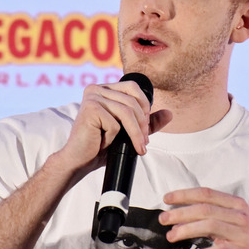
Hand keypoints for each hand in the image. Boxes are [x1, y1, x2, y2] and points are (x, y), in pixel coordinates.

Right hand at [56, 81, 172, 174]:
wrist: (79, 161)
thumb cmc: (101, 146)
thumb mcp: (128, 132)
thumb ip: (147, 122)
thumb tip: (170, 113)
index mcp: (104, 89)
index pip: (133, 87)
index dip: (145, 106)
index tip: (146, 128)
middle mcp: (96, 88)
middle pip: (132, 100)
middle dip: (143, 123)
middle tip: (144, 142)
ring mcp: (92, 97)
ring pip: (126, 112)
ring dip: (136, 133)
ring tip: (139, 147)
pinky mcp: (90, 109)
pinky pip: (115, 123)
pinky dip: (116, 137)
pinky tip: (108, 144)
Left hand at [159, 187, 248, 248]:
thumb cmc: (247, 239)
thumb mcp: (233, 221)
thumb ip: (213, 215)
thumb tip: (181, 215)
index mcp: (235, 204)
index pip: (206, 194)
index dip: (185, 195)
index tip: (166, 199)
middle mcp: (239, 215)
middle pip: (204, 209)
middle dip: (180, 213)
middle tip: (163, 219)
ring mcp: (242, 233)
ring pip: (209, 226)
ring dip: (187, 230)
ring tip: (171, 236)